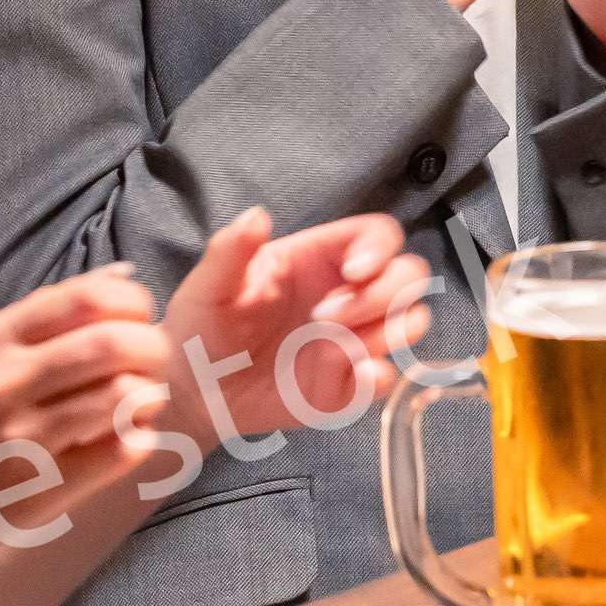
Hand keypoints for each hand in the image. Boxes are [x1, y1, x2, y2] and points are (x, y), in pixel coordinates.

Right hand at [0, 271, 170, 528]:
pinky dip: (138, 438)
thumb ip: (39, 318)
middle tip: (150, 360)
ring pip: (124, 397)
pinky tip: (127, 436)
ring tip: (141, 399)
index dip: (131, 304)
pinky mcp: (38, 490)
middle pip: (114, 345)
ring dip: (149, 393)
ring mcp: (21, 439)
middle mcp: (4, 384)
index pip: (85, 298)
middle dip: (151, 347)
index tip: (136, 319)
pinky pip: (118, 453)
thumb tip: (121, 277)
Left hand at [154, 208, 435, 452]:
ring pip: (411, 322)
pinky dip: (379, 378)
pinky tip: (351, 378)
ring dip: (390, 333)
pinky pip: (388, 378)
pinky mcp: (350, 384)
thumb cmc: (202, 327)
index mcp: (320, 260)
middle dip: (384, 294)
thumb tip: (257, 215)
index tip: (354, 272)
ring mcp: (353, 339)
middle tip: (329, 318)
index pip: (379, 235)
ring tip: (338, 349)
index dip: (380, 249)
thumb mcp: (208, 286)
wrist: (193, 390)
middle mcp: (348, 295)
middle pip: (410, 275)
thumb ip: (230, 251)